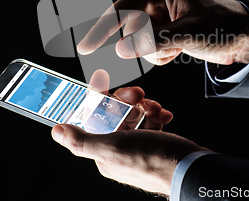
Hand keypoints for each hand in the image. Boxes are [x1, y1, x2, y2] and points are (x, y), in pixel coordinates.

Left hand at [51, 69, 204, 195]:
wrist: (192, 168)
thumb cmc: (154, 161)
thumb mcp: (112, 148)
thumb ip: (82, 140)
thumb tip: (57, 131)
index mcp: (105, 151)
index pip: (94, 118)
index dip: (97, 98)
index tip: (101, 79)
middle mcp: (120, 149)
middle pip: (116, 113)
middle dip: (127, 100)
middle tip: (137, 94)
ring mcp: (140, 146)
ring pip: (136, 114)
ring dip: (146, 106)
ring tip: (155, 108)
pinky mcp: (157, 142)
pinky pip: (153, 120)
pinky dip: (158, 114)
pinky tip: (164, 116)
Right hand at [77, 0, 248, 64]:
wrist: (247, 36)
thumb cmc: (223, 26)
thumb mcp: (189, 33)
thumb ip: (154, 41)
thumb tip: (120, 50)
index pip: (122, 9)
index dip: (101, 29)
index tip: (84, 48)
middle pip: (128, 28)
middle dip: (144, 44)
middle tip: (169, 46)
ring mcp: (158, 13)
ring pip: (136, 41)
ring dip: (154, 51)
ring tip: (178, 46)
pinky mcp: (163, 27)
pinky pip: (147, 47)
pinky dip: (160, 54)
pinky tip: (179, 48)